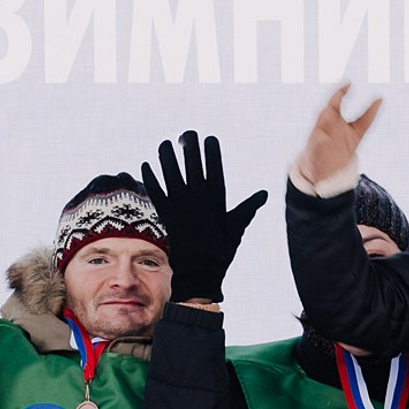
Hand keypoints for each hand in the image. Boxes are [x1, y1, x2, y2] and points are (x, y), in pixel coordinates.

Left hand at [140, 129, 266, 304]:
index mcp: (216, 202)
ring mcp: (182, 208)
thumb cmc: (220, 253)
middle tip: (187, 134)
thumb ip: (246, 209)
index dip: (212, 154)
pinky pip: (157, 193)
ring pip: (172, 177)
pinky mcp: (167, 216)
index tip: (210, 138)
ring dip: (167, 159)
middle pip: (193, 168)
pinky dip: (150, 180)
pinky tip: (145, 166)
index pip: (215, 171)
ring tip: (164, 144)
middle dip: (190, 149)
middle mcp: (199, 201)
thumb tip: (263, 194)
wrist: (200, 274)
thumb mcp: (236, 230)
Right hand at [291, 85, 381, 191]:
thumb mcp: (357, 131)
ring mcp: (319, 137)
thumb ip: (367, 116)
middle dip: (333, 100)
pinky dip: (318, 140)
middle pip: (327, 110)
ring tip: (331, 113)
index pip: (336, 101)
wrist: (325, 169)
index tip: (349, 83)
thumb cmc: (340, 146)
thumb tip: (380, 98)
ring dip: (325, 118)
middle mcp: (325, 125)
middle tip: (341, 90)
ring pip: (320, 123)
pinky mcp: (315, 151)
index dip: (341, 92)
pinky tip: (322, 137)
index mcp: (334, 118)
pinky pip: (316, 144)